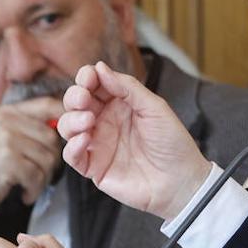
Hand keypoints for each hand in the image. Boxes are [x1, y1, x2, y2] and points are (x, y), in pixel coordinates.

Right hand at [0, 97, 62, 223]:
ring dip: (43, 179)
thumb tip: (72, 122)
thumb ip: (32, 128)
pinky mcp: (6, 161)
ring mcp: (6, 139)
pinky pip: (38, 176)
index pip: (49, 105)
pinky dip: (34, 190)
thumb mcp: (6, 138)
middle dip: (52, 162)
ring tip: (28, 185)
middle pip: (53, 138)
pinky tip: (24, 194)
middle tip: (38, 176)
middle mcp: (7, 120)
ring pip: (48, 159)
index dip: (68, 119)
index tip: (72, 138)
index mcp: (9, 112)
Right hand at [57, 61, 211, 221]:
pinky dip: (71, 146)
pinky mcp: (94, 167)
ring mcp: (98, 144)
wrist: (180, 180)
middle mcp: (105, 121)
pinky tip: (85, 140)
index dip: (86, 77)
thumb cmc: (172, 142)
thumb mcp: (154, 108)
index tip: (89, 76)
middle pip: (76, 102)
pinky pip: (71, 155)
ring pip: (67, 126)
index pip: (94, 85)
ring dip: (71, 119)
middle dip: (74, 96)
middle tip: (84, 98)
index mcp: (120, 104)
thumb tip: (100, 67)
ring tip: (88, 121)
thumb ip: (128, 87)